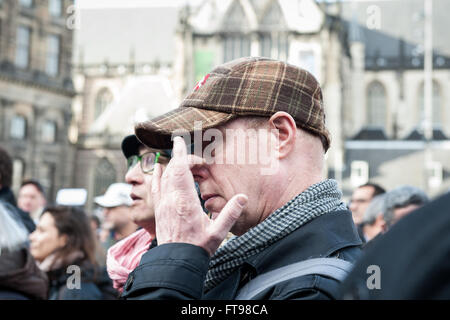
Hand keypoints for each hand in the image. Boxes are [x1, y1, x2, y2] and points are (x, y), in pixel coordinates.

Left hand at [151, 136, 247, 255]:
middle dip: (179, 155)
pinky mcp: (159, 210)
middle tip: (186, 146)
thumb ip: (230, 214)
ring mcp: (163, 204)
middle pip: (172, 169)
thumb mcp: (218, 233)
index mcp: (185, 201)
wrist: (175, 262)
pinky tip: (157, 168)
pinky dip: (157, 174)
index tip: (191, 149)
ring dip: (170, 163)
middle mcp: (171, 199)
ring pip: (163, 176)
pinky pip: (156, 186)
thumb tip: (242, 198)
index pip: (181, 169)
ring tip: (176, 153)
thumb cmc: (197, 248)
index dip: (185, 156)